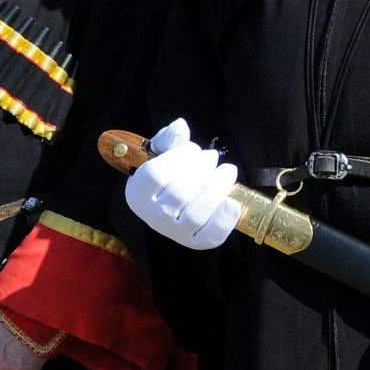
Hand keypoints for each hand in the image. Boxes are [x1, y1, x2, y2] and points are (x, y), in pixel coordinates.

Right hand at [124, 118, 241, 250]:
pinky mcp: (194, 242)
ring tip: (227, 172)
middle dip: (202, 170)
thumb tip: (180, 127)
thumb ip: (169, 139)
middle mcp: (152, 216)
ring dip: (217, 188)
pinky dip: (224, 220)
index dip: (179, 158)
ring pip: (196, 213)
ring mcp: (174, 232)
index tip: (194, 149)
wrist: (170, 203)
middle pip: (179, 193)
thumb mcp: (162, 153)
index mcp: (137, 193)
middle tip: (212, 157)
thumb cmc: (168, 174)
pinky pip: (210, 236)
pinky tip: (232, 202)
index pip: (157, 174)